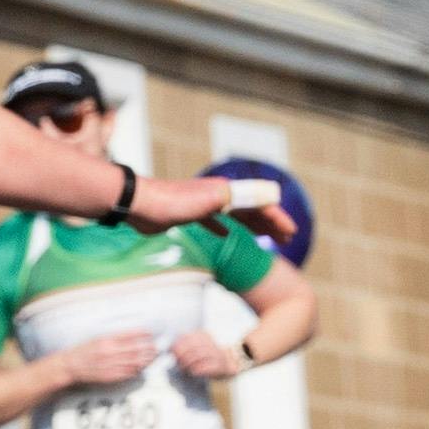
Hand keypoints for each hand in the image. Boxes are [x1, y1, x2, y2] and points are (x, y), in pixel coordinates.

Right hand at [54, 330, 165, 392]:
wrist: (70, 366)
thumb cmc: (83, 350)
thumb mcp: (96, 338)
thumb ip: (113, 337)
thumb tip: (132, 335)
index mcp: (106, 340)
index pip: (130, 335)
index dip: (142, 334)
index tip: (150, 333)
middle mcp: (110, 352)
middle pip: (135, 349)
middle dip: (148, 347)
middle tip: (156, 346)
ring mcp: (111, 365)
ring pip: (135, 361)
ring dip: (147, 359)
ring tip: (153, 356)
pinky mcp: (111, 376)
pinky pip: (129, 372)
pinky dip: (138, 369)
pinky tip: (143, 366)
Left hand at [124, 170, 273, 235]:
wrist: (138, 204)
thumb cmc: (170, 203)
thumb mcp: (207, 200)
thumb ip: (234, 199)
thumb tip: (258, 197)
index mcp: (224, 190)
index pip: (259, 203)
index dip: (276, 217)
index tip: (290, 232)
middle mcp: (216, 194)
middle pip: (249, 208)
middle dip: (269, 222)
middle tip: (286, 238)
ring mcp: (202, 204)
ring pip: (234, 214)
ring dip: (252, 225)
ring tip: (266, 237)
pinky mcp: (187, 214)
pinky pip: (212, 221)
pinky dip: (222, 228)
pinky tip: (226, 236)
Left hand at [164, 316, 250, 383]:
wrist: (233, 362)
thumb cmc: (209, 356)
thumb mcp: (199, 345)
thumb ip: (185, 345)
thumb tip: (170, 348)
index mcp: (204, 335)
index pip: (188, 337)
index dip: (178, 345)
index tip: (172, 352)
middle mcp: (211, 343)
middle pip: (192, 347)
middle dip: (182, 356)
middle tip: (178, 363)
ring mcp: (218, 354)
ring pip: (200, 356)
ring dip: (189, 364)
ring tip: (184, 369)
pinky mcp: (223, 366)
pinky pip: (208, 367)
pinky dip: (198, 369)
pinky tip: (193, 372)